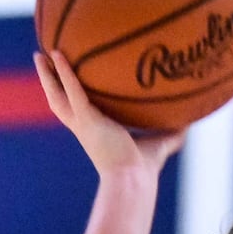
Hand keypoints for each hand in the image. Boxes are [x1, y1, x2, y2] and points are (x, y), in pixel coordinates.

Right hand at [33, 51, 185, 178]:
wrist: (134, 179)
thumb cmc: (145, 168)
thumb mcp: (160, 143)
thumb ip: (173, 132)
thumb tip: (192, 122)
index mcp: (95, 131)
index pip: (78, 110)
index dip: (71, 96)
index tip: (67, 82)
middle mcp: (84, 127)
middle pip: (59, 100)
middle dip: (50, 82)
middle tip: (42, 61)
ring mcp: (82, 123)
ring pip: (57, 95)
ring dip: (47, 75)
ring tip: (40, 54)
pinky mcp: (87, 120)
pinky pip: (72, 90)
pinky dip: (65, 73)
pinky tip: (59, 55)